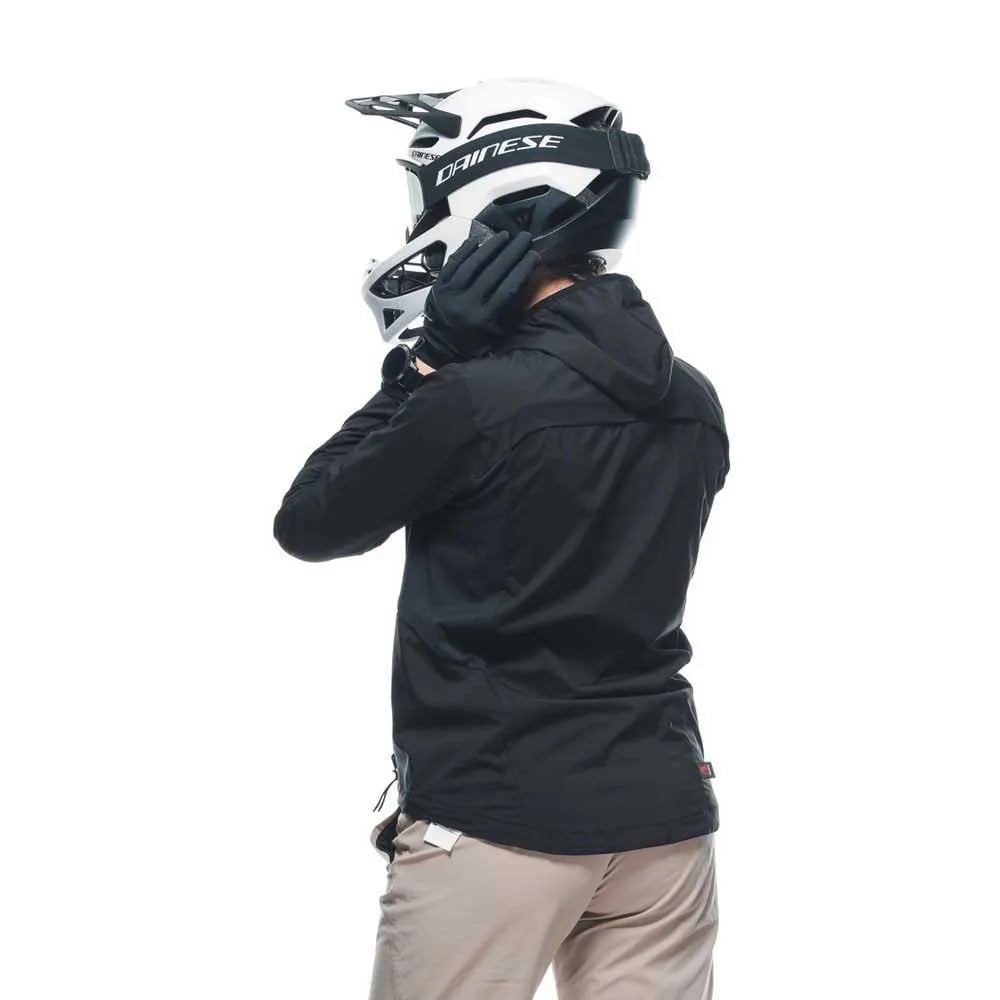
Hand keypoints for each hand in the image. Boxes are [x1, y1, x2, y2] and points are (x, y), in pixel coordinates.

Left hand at [416, 231, 538, 368]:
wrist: (439, 347)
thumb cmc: (470, 343)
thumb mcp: (494, 335)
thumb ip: (508, 312)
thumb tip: (523, 281)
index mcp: (482, 319)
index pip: (508, 288)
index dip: (522, 269)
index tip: (534, 256)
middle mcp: (466, 305)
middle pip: (493, 272)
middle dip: (512, 252)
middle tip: (524, 238)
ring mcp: (450, 294)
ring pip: (473, 264)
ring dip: (491, 247)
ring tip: (505, 236)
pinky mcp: (439, 287)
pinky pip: (454, 264)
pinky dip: (466, 251)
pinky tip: (477, 241)